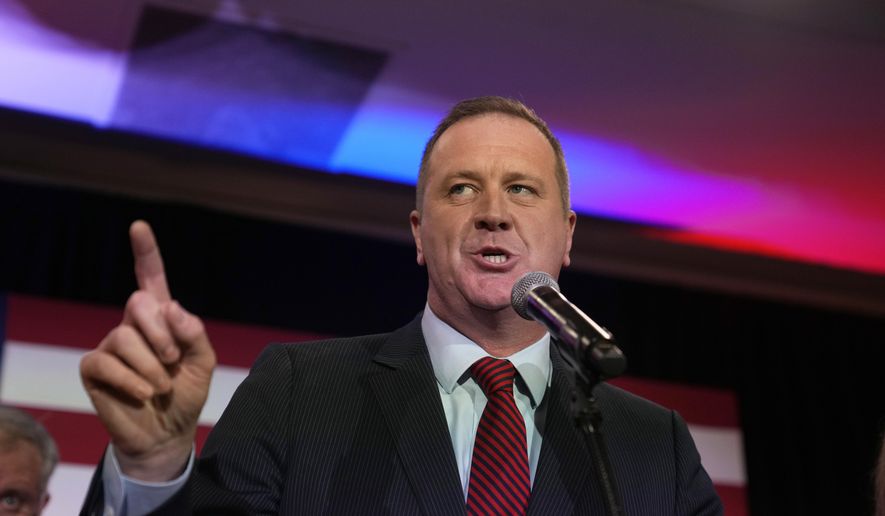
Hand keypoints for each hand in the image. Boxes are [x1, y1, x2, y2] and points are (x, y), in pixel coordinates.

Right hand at [80, 221, 215, 480]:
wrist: (167, 433)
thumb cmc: (185, 394)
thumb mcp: (204, 363)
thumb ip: (194, 333)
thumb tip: (170, 307)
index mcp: (162, 318)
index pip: (151, 278)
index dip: (146, 252)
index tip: (139, 226)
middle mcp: (133, 325)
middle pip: (138, 304)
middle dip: (162, 334)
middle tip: (173, 362)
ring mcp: (111, 344)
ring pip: (125, 336)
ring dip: (152, 366)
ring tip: (160, 386)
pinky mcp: (95, 367)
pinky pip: (106, 362)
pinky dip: (131, 380)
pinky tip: (143, 393)